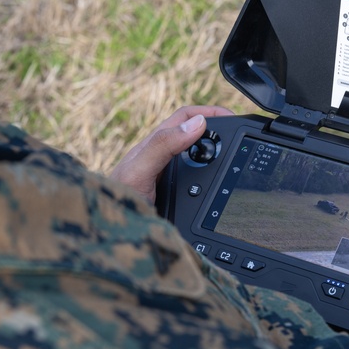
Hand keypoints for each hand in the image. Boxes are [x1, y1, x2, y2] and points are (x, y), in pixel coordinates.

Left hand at [110, 105, 233, 202]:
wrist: (105, 235)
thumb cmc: (114, 200)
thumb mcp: (138, 170)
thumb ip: (163, 146)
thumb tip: (197, 124)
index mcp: (154, 145)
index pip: (184, 117)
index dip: (208, 112)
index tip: (233, 117)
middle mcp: (162, 159)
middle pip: (196, 138)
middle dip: (219, 135)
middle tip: (242, 143)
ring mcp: (167, 180)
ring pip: (199, 163)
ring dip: (217, 161)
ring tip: (236, 165)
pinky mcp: (173, 200)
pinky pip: (197, 187)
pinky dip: (212, 185)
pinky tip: (219, 193)